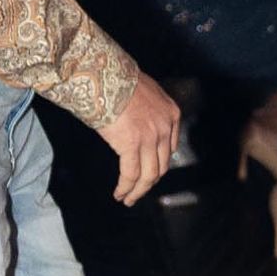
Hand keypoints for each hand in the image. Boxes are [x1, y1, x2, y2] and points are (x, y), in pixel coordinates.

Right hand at [96, 71, 180, 204]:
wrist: (105, 76)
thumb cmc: (118, 81)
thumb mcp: (144, 93)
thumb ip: (148, 111)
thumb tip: (137, 124)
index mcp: (171, 114)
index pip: (169, 148)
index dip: (158, 164)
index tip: (149, 173)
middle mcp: (165, 128)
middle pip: (161, 165)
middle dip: (150, 182)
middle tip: (139, 191)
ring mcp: (151, 138)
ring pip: (149, 175)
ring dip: (138, 190)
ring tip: (128, 199)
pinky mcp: (132, 146)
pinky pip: (131, 174)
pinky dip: (126, 188)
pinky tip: (119, 194)